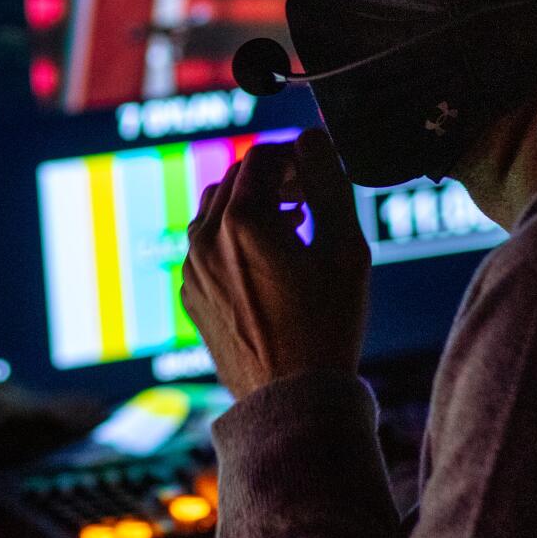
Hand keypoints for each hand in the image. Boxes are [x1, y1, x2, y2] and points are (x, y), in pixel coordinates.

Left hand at [181, 128, 370, 401]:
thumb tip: (313, 136)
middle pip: (235, 179)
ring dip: (250, 205)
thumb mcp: (345, 250)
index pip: (262, 158)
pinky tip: (268, 262)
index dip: (294, 156)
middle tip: (308, 196)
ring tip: (291, 226)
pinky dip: (232, 237)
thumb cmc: (327, 327)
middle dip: (272, 177)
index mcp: (242, 223)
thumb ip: (328, 184)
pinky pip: (205, 246)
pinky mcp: (191, 295)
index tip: (317, 173)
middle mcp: (206, 240)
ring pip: (215, 211)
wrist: (291, 401)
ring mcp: (192, 270)